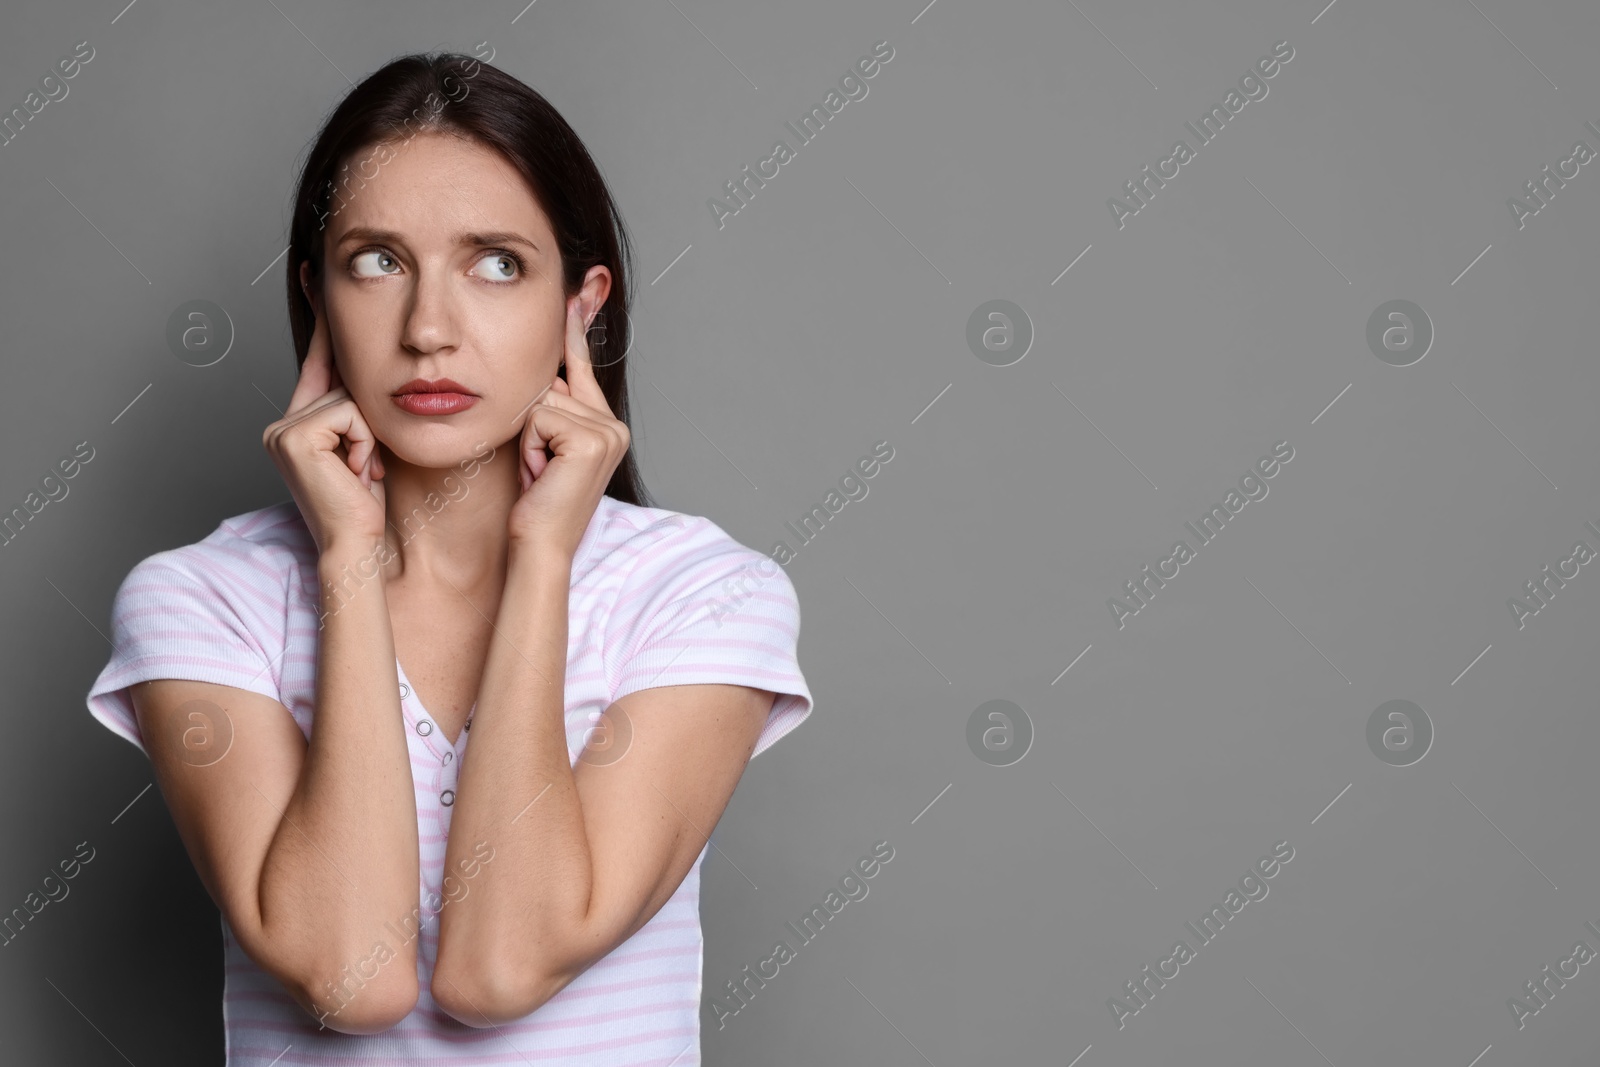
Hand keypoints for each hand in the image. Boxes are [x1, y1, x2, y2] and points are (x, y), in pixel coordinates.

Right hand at [262, 308, 387, 555]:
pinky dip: (365, 444)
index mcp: (298, 422)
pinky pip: (349, 414)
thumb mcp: (370, 445)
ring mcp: (282, 428)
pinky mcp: (292, 436)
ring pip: (351, 398)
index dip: (321, 318)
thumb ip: (362, 407)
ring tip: (361, 474)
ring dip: (370, 438)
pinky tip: (356, 473)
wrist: (359, 544)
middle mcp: (282, 422)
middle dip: (366, 420)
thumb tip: (378, 363)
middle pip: (344, 380)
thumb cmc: (370, 504)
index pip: (318, 358)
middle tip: (362, 468)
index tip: (316, 270)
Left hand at [509, 302, 630, 558]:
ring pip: (543, 401)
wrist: (540, 543)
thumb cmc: (536, 504)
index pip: (583, 367)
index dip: (576, 330)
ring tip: (540, 473)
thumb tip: (546, 371)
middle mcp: (615, 426)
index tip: (579, 290)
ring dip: (530, 439)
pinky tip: (542, 473)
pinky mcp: (592, 440)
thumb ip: (552, 408)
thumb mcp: (544, 447)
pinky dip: (531, 446)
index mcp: (607, 426)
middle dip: (534, 423)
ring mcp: (608, 432)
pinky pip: (540, 417)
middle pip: (553, 384)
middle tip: (541, 468)